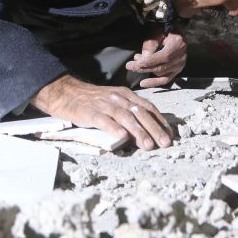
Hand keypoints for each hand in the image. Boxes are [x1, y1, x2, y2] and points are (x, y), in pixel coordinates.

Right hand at [29, 74, 172, 149]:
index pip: (148, 107)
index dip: (160, 121)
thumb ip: (129, 112)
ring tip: (148, 145)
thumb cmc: (93, 100)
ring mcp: (105, 105)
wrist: (67, 93)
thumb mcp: (115, 101)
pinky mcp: (90, 112)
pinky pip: (104, 120)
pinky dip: (114, 128)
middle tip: (165, 143)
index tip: (170, 135)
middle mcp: (118, 98)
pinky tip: (122, 137)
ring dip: (138, 132)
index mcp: (126, 95)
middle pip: (140, 113)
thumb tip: (147, 129)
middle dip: (155, 129)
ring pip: (125, 118)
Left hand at [126, 30, 186, 87]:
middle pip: (161, 67)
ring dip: (146, 71)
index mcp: (178, 44)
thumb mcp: (157, 31)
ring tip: (136, 64)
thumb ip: (151, 44)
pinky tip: (143, 83)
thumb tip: (143, 59)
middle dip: (143, 68)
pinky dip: (154, 82)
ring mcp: (180, 66)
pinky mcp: (176, 71)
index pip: (164, 57)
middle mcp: (181, 57)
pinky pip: (165, 80)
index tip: (136, 62)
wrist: (175, 32)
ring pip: (161, 74)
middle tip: (129, 65)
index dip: (150, 61)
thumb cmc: (164, 29)